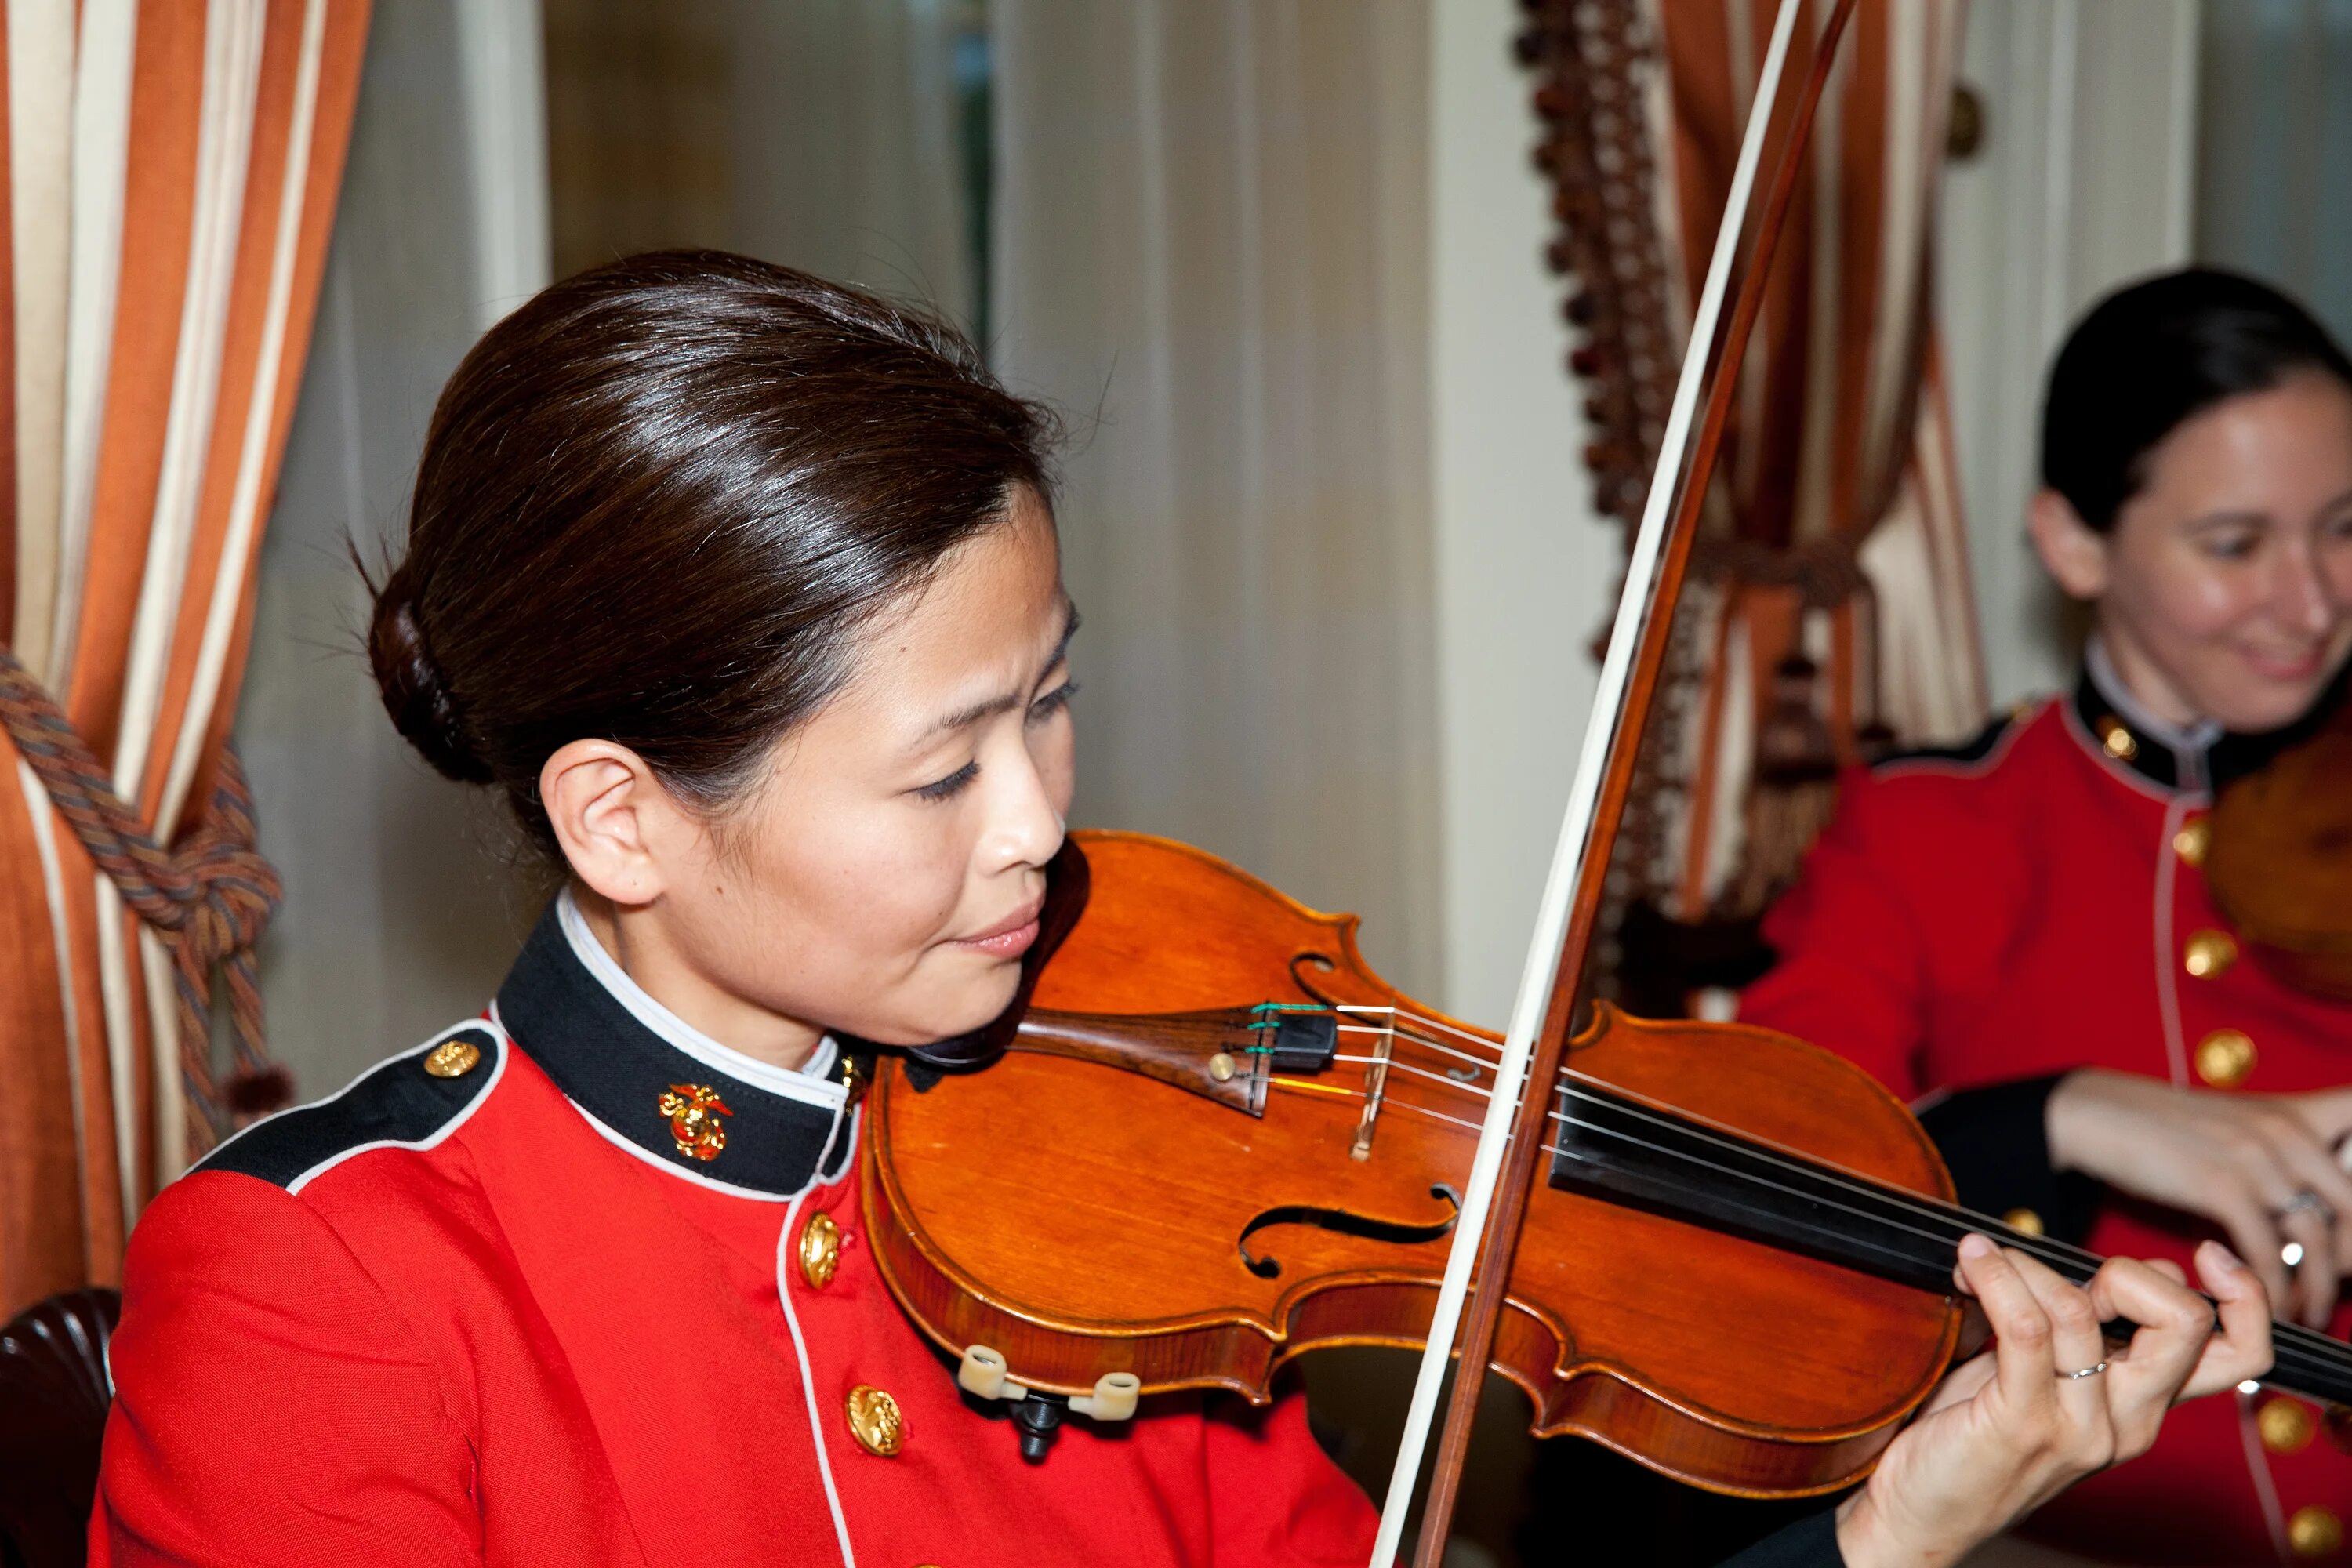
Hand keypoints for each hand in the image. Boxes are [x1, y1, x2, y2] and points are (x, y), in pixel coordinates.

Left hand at [1833, 1234, 2271, 1567]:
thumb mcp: (2047, 1373)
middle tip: (2065, 1272)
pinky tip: (1970, 1264)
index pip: (2241, 1353)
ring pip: (2081, 1311)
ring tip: (1980, 1259)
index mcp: (2144, 1406)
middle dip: (2129, 1273)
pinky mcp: (2023, 1426)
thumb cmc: (1972, 1430)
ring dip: (2024, 1266)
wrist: (1920, 1511)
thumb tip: (2146, 1264)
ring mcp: (2080, 1429)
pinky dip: (1995, 1279)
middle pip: (2186, 1324)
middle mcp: (2128, 1422)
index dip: (2242, 1296)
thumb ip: (2093, 1327)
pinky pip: (2025, 1327)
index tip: (2205, 1255)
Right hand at [2046, 1069, 2351, 1324]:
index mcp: (2297, 1114)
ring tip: (2309, 1313)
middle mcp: (2288, 1131)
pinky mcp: (2221, 1185)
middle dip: (2351, 1259)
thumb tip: (2310, 1227)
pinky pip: (2266, 1252)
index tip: (2348, 1233)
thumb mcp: (2239, 1130)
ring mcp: (2257, 1157)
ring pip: (2316, 1239)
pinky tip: (2267, 1306)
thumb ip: (2283, 1164)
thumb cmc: (2168, 1129)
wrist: (2100, 1114)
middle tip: (2341, 1288)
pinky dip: (2271, 1290)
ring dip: (2317, 1288)